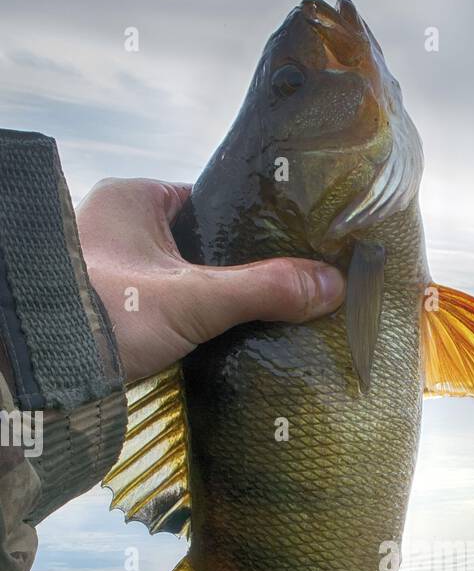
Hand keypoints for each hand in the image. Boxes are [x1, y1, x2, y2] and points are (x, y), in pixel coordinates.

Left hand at [76, 178, 345, 381]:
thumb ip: (262, 290)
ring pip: (181, 282)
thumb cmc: (108, 314)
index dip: (250, 230)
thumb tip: (332, 285)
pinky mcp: (108, 313)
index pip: (209, 204)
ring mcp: (108, 271)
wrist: (43, 373)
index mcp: (132, 198)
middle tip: (281, 294)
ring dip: (211, 304)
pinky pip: (163, 311)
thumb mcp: (195, 300)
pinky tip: (219, 346)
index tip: (287, 255)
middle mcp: (114, 226)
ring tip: (259, 322)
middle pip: (198, 247)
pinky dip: (188, 327)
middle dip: (233, 274)